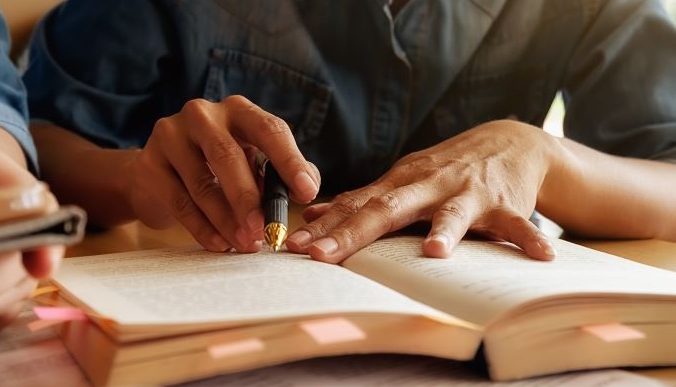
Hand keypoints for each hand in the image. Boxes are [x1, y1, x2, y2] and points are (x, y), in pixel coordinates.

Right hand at [124, 95, 319, 251]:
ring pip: (202, 183)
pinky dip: (203, 228)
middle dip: (249, 198)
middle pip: (228, 155)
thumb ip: (280, 173)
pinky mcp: (149, 164)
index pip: (268, 129)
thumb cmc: (216, 167)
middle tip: (265, 228)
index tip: (306, 193)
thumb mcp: (252, 163)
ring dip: (227, 219)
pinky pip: (179, 202)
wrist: (156, 174)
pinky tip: (220, 244)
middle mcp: (202, 114)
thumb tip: (308, 187)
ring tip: (245, 243)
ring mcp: (170, 136)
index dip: (289, 161)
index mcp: (237, 109)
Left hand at [286, 120, 560, 261]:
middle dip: (352, 232)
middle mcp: (428, 185)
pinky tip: (541, 258)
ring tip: (434, 252)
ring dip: (445, 230)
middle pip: (386, 210)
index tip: (294, 245)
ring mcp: (466, 193)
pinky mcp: (505, 204)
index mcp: (399, 183)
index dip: (324, 225)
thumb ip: (362, 200)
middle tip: (323, 255)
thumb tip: (312, 213)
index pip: (354, 205)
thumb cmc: (445, 170)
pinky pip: (518, 225)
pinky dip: (529, 239)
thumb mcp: (402, 180)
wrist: (510, 141)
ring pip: (452, 212)